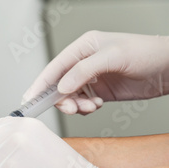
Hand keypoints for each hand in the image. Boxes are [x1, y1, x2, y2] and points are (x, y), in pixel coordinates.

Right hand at [23, 31, 168, 114]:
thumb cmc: (146, 54)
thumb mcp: (114, 57)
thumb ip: (84, 71)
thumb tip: (61, 87)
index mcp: (83, 47)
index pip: (54, 67)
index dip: (40, 84)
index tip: (30, 100)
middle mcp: (84, 63)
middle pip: (59, 85)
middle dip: (61, 99)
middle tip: (70, 108)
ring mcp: (91, 78)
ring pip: (69, 97)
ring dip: (75, 106)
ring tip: (90, 107)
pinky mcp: (100, 92)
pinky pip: (82, 104)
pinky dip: (85, 109)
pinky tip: (98, 105)